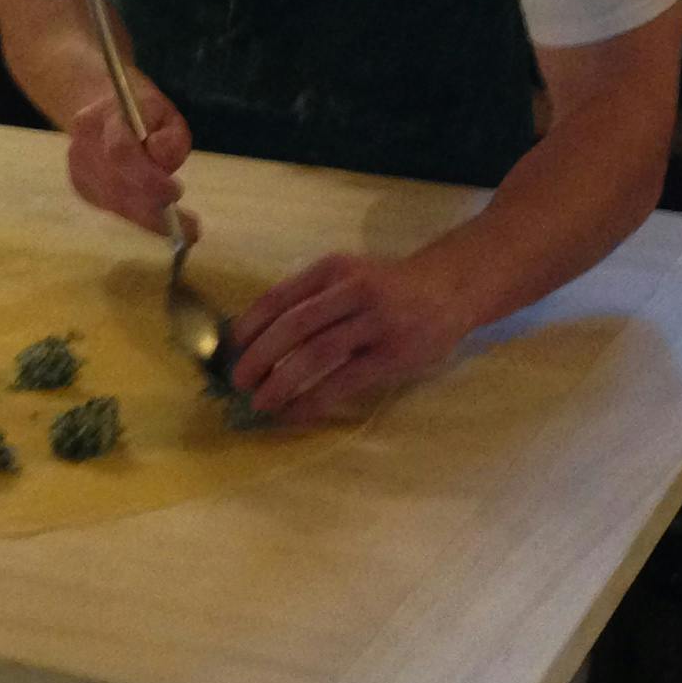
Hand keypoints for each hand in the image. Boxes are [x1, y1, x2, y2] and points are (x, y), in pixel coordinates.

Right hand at [66, 78, 194, 238]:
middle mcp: (82, 146)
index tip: (177, 193)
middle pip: (115, 185)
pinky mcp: (80, 186)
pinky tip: (157, 217)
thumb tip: (162, 162)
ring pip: (113, 202)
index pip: (120, 152)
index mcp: (101, 118)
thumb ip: (169, 136)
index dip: (148, 177)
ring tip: (182, 225)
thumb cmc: (140, 111)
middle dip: (152, 207)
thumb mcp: (164, 112)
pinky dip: (137, 214)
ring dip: (148, 217)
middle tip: (187, 224)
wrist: (101, 107)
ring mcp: (77, 169)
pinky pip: (111, 207)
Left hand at [227, 253, 465, 425]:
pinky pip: (344, 382)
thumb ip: (312, 298)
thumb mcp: (348, 276)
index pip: (281, 296)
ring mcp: (375, 323)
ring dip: (281, 381)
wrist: (450, 288)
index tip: (231, 347)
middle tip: (238, 380)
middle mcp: (352, 291)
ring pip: (316, 354)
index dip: (251, 324)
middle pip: (294, 325)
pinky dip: (313, 400)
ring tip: (260, 401)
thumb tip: (258, 336)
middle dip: (259, 356)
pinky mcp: (392, 355)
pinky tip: (295, 412)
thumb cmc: (388, 287)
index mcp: (333, 269)